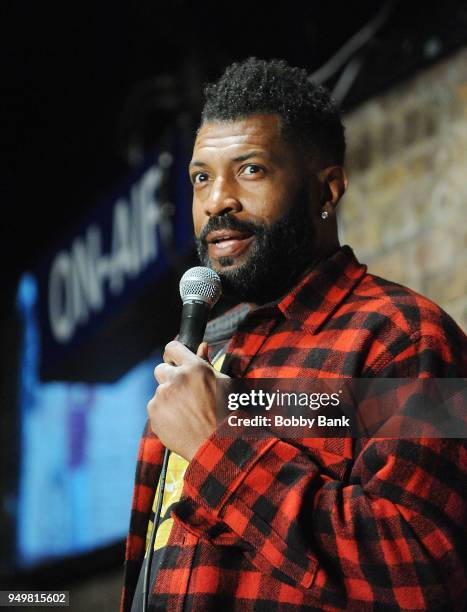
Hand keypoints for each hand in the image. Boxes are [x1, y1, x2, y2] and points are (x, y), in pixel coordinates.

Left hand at [147, 340, 229, 460]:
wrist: (218, 447)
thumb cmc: (227, 413)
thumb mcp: (223, 384)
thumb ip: (207, 363)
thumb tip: (202, 346)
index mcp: (194, 368)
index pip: (173, 347)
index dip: (173, 355)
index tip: (174, 362)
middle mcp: (175, 379)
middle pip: (161, 369)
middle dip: (170, 378)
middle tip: (184, 393)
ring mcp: (162, 397)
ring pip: (160, 392)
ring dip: (168, 398)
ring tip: (186, 413)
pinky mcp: (154, 414)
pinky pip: (156, 409)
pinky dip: (164, 414)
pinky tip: (180, 422)